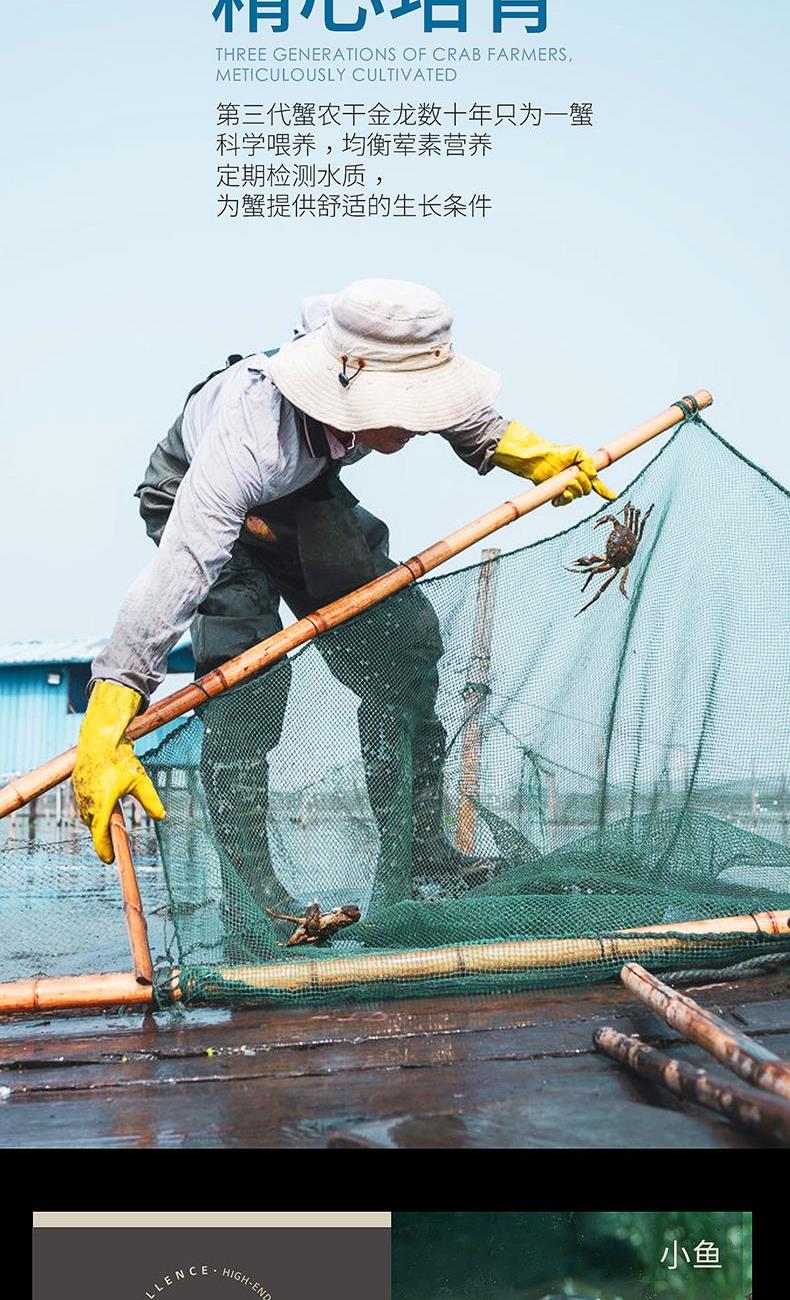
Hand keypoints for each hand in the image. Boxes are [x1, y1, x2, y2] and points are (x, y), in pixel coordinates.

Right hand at [72, 680, 165, 862]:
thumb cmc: (120, 759)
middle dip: (103, 837)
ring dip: (97, 822)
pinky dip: (92, 809)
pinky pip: (83, 803)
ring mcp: (79, 794)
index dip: (105, 850)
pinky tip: (100, 805)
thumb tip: (161, 816)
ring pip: (87, 815)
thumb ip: (150, 801)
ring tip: (107, 827)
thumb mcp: (140, 781)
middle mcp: (87, 802)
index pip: (100, 835)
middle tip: (113, 847)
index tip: (109, 860)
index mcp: (101, 805)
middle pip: (94, 827)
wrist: (99, 738)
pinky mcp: (76, 785)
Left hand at [492, 420, 616, 505]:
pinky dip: (565, 498)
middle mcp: (576, 483)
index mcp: (584, 473)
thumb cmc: (558, 453)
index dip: (606, 491)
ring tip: (567, 482)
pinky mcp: (555, 495)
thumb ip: (589, 461)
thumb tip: (593, 475)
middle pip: (587, 491)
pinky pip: (563, 502)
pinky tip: (563, 492)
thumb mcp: (578, 451)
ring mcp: (566, 490)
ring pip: (577, 496)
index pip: (597, 484)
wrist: (540, 458)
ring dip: (575, 490)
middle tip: (574, 475)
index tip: (613, 497)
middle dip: (584, 484)